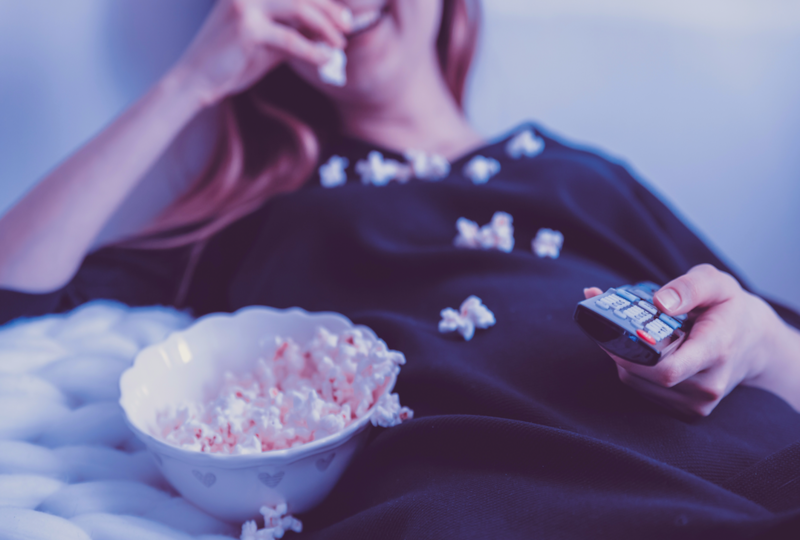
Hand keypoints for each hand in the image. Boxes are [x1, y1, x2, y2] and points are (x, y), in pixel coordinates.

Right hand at [170, 0, 351, 105]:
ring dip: (325, 27)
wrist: (196, 80)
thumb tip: (326, 32)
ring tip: (339, 43)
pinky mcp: (246, 28)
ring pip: (299, 9)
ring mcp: (246, 5)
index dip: (323, 0)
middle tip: (348, 26)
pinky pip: (290, 39)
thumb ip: (292, 32)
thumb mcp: (267, 42)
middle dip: (330, 9)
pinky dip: (312, 50)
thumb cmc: (232, 61)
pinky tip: (325, 59)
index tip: (343, 14)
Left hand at [585, 264, 799, 415]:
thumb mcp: (716, 283)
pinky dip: (632, 368)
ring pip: (637, 382)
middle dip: (619, 348)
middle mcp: (708, 385)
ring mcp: (697, 403)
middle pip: (644, 375)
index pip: (667, 370)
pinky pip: (643, 389)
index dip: (632, 354)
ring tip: (628, 332)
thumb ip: (689, 287)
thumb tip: (661, 302)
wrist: (753, 342)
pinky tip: (639, 350)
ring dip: (623, 357)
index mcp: (716, 351)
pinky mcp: (686, 411)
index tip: (614, 331)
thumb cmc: (729, 310)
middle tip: (609, 322)